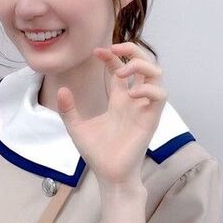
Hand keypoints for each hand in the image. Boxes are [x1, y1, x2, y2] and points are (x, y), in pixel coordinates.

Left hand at [56, 42, 167, 188]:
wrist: (109, 175)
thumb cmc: (97, 154)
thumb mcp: (76, 127)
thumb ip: (68, 109)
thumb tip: (62, 90)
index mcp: (118, 99)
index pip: (121, 67)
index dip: (113, 55)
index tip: (97, 51)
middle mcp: (133, 100)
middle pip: (144, 64)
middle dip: (133, 50)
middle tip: (114, 47)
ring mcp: (144, 108)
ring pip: (157, 75)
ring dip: (142, 66)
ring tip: (122, 71)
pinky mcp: (151, 119)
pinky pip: (160, 96)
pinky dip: (148, 89)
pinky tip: (130, 93)